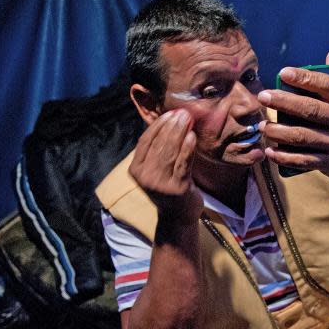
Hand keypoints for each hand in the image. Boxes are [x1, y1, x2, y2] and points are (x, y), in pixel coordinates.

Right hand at [128, 109, 202, 223]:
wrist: (178, 216)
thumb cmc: (170, 186)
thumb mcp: (157, 168)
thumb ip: (159, 148)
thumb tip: (170, 119)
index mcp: (136, 169)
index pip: (145, 141)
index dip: (157, 125)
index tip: (170, 113)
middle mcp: (145, 176)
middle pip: (159, 144)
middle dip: (171, 126)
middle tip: (183, 112)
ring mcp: (160, 183)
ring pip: (170, 152)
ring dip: (180, 132)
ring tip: (188, 119)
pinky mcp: (177, 188)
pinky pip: (183, 163)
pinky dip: (187, 148)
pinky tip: (192, 136)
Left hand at [257, 50, 328, 182]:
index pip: (327, 85)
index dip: (305, 78)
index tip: (283, 73)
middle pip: (311, 110)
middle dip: (284, 102)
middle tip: (263, 96)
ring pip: (303, 136)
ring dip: (279, 131)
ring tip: (263, 126)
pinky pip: (304, 160)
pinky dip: (285, 157)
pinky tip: (271, 151)